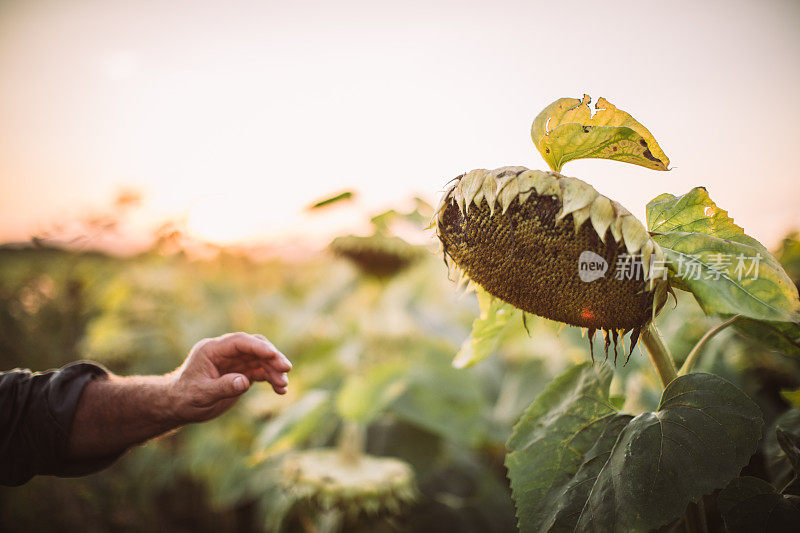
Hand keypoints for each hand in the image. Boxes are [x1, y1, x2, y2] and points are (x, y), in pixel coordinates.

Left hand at [168, 332, 291, 423]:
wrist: (178, 406)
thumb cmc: (185, 398)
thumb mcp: (201, 394)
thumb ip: (222, 387)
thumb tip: (244, 381)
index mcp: (212, 349)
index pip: (240, 342)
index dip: (258, 347)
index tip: (274, 355)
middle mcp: (226, 352)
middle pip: (254, 347)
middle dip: (272, 356)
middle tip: (285, 369)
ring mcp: (235, 362)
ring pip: (261, 359)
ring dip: (274, 370)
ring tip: (283, 386)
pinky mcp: (241, 372)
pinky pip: (260, 372)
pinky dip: (271, 379)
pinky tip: (280, 390)